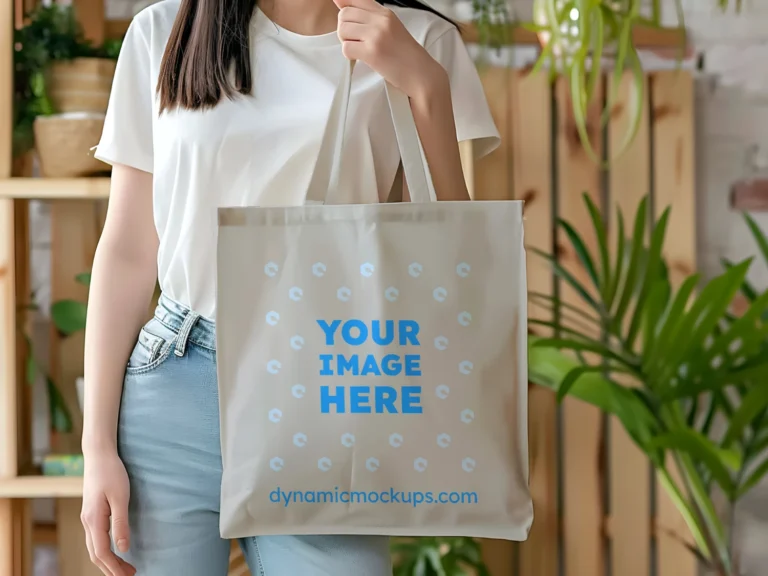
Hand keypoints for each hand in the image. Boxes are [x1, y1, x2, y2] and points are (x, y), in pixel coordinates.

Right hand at [81, 448, 135, 575]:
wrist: (98, 455)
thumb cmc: (111, 473)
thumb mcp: (120, 497)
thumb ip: (121, 523)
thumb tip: (124, 548)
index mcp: (94, 520)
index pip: (102, 552)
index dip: (114, 567)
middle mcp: (87, 521)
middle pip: (96, 554)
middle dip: (111, 568)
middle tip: (129, 575)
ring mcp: (87, 518)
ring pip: (94, 547)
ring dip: (108, 560)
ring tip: (124, 567)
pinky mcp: (91, 513)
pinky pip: (95, 539)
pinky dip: (104, 550)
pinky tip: (114, 550)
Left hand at [334, 0, 447, 98]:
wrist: (420, 74)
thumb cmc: (406, 55)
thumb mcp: (391, 28)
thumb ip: (369, 17)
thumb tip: (340, 2)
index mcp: (385, 13)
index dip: (343, 5)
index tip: (342, 12)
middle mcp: (380, 20)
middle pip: (344, 14)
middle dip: (344, 29)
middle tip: (355, 40)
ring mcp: (376, 35)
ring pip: (343, 30)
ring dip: (346, 42)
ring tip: (359, 49)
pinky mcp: (372, 52)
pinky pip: (346, 48)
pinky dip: (350, 55)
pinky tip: (361, 58)